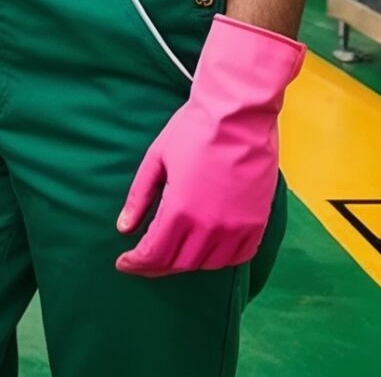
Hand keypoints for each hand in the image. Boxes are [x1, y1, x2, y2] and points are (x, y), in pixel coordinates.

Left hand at [115, 15, 304, 276]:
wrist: (239, 114)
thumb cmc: (194, 130)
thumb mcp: (156, 160)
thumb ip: (139, 197)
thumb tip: (123, 228)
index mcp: (179, 210)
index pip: (153, 254)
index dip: (136, 263)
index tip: (124, 264)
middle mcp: (209, 226)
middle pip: (178, 263)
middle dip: (156, 266)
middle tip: (144, 260)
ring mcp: (236, 227)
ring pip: (207, 264)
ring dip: (186, 263)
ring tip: (173, 254)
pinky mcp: (257, 222)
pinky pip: (238, 256)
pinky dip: (219, 259)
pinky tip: (207, 251)